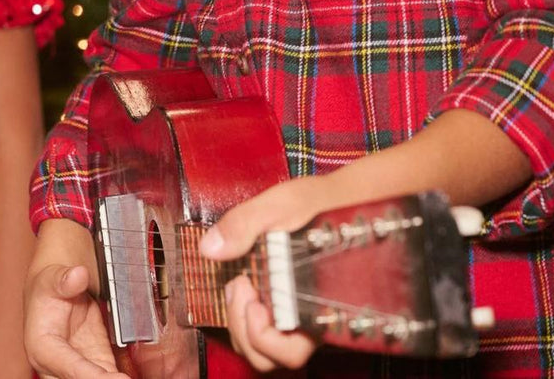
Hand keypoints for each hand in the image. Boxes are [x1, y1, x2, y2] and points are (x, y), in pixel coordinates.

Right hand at [24, 261, 127, 378]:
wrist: (57, 289)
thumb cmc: (49, 286)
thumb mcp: (52, 277)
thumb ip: (65, 280)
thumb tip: (78, 275)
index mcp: (42, 348)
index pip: (69, 368)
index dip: (93, 376)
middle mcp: (57, 365)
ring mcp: (78, 366)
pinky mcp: (96, 363)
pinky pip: (109, 376)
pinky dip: (117, 377)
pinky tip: (132, 376)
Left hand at [200, 176, 335, 371]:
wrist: (342, 198)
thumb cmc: (322, 204)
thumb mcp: (281, 204)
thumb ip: (244, 224)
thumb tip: (211, 247)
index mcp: (317, 305)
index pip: (289, 351)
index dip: (261, 333)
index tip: (249, 292)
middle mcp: (310, 319)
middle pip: (271, 356)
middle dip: (243, 326)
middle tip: (240, 284)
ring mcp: (298, 315)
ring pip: (265, 347)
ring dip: (242, 321)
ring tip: (241, 283)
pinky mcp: (289, 306)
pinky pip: (265, 328)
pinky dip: (247, 312)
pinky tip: (246, 282)